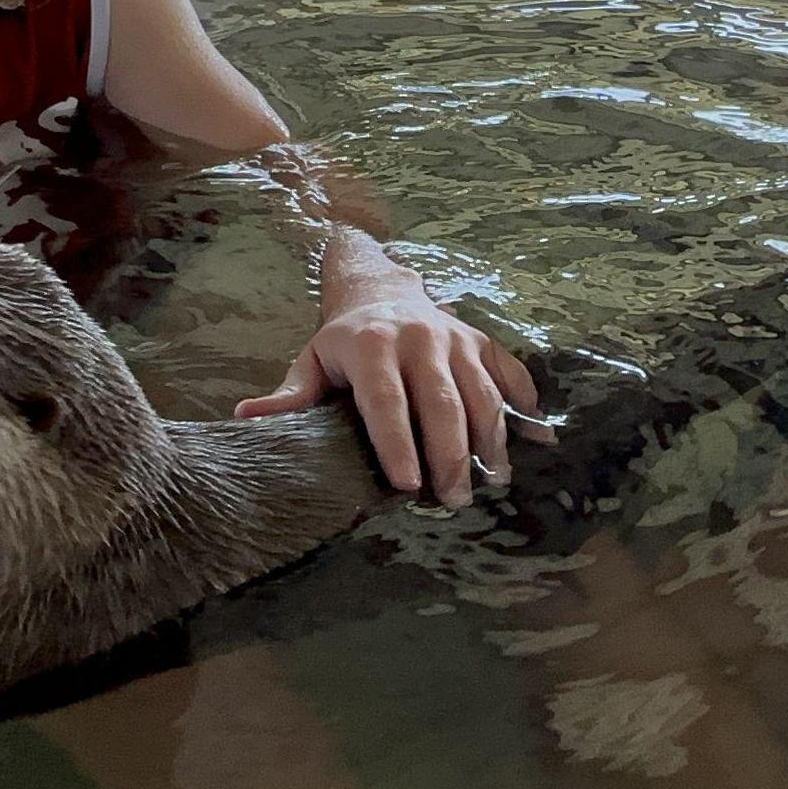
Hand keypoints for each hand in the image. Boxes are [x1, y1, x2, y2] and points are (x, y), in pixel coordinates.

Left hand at [236, 294, 543, 506]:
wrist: (383, 289)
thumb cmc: (344, 340)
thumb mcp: (312, 360)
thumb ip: (290, 394)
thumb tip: (248, 418)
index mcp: (372, 344)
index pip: (387, 400)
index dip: (398, 443)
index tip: (408, 485)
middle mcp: (419, 337)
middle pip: (442, 402)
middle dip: (452, 454)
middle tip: (456, 499)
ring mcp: (457, 338)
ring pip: (482, 392)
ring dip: (492, 439)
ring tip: (494, 480)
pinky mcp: (483, 342)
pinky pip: (512, 373)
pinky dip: (527, 405)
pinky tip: (539, 438)